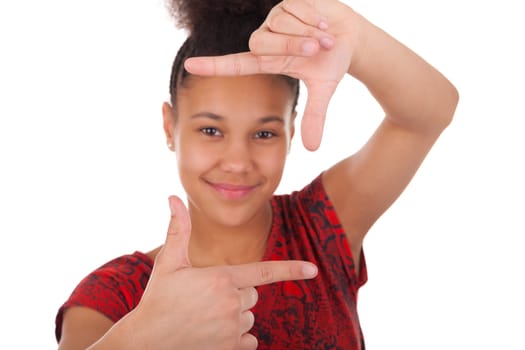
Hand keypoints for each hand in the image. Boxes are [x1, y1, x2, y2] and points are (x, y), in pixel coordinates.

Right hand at [127, 196, 317, 349]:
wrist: (147, 342)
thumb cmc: (158, 299)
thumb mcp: (169, 263)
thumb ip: (178, 230)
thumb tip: (173, 197)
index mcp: (221, 279)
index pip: (264, 272)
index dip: (291, 269)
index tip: (313, 269)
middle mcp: (231, 303)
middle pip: (252, 293)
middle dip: (236, 293)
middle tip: (207, 298)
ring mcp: (232, 328)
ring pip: (248, 315)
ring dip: (234, 315)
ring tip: (205, 317)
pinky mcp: (230, 349)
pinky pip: (250, 340)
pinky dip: (238, 337)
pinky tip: (214, 334)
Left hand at [184, 0, 359, 150]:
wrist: (350, 36)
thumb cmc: (331, 61)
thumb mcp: (323, 90)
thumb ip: (314, 117)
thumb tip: (313, 149)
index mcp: (269, 60)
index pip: (236, 64)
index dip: (214, 66)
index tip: (190, 66)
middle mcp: (267, 38)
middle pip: (261, 42)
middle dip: (294, 46)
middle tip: (318, 50)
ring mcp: (275, 18)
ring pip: (281, 24)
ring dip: (309, 33)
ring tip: (325, 37)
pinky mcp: (287, 1)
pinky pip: (297, 9)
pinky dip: (316, 19)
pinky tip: (323, 22)